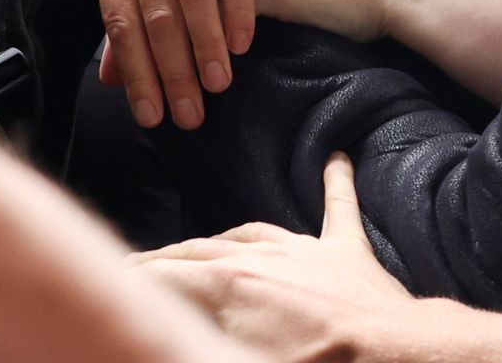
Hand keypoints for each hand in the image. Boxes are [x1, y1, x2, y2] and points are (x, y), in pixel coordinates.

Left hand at [96, 0, 266, 129]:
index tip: (151, 114)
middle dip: (171, 70)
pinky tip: (243, 41)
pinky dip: (237, 7)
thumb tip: (111, 78)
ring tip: (217, 84)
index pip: (119, 17)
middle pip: (156, 11)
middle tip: (189, 114)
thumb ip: (126, 8)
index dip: (134, 70)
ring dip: (205, 44)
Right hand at [134, 154, 416, 362]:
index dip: (131, 281)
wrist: (391, 357)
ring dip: (219, 242)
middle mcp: (261, 259)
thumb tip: (174, 336)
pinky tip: (338, 157)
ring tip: (194, 250)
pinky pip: (340, 208)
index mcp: (229, 286)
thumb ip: (198, 340)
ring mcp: (305, 254)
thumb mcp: (234, 359)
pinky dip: (336, 182)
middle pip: (197, 252)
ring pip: (249, 233)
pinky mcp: (347, 256)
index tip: (110, 282)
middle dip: (162, 262)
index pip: (163, 277)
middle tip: (135, 271)